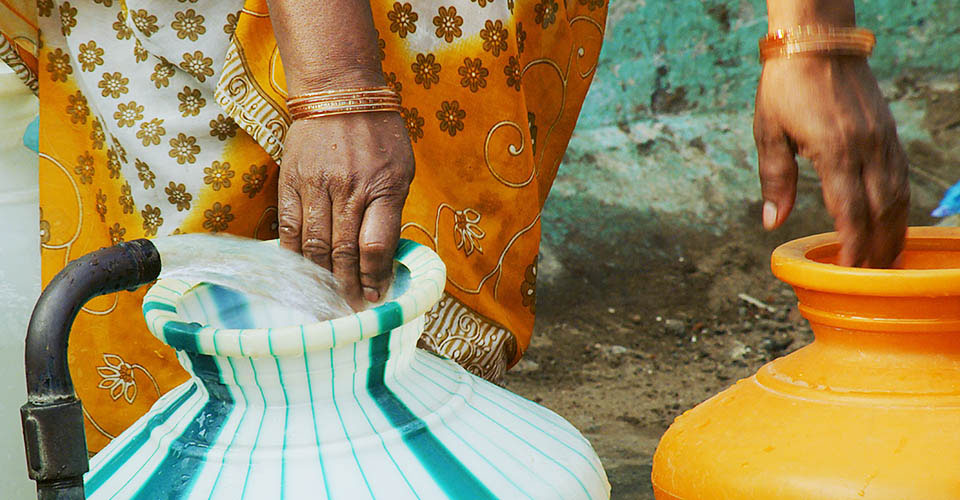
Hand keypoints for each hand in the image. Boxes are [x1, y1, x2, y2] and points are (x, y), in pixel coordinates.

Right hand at [278, 112, 413, 309]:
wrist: (339, 91)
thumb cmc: (379, 134)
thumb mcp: (402, 170)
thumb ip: (392, 211)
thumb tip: (383, 259)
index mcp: (384, 187)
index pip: (376, 246)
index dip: (374, 278)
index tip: (375, 298)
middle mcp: (349, 189)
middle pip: (344, 252)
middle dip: (348, 287)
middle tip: (350, 309)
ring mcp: (316, 185)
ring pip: (315, 246)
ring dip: (322, 278)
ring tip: (328, 299)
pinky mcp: (290, 181)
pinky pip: (289, 229)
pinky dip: (294, 256)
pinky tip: (301, 273)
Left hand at [754, 56, 909, 266]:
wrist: (818, 42)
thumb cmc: (786, 86)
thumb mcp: (768, 132)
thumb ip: (774, 180)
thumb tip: (771, 222)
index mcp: (834, 151)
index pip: (850, 211)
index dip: (852, 246)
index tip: (848, 273)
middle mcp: (866, 148)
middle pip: (881, 210)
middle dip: (876, 248)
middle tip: (868, 278)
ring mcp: (882, 140)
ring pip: (898, 195)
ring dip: (894, 231)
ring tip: (886, 261)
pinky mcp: (889, 132)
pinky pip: (901, 176)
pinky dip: (900, 205)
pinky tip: (892, 221)